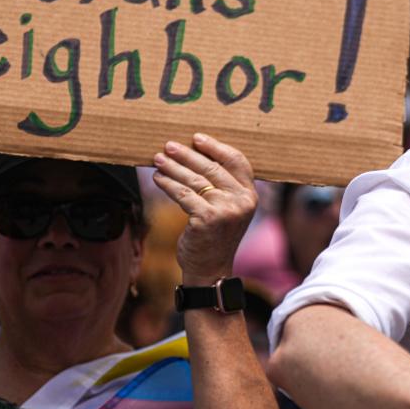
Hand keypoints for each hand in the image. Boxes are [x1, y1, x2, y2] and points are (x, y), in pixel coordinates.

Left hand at [152, 134, 257, 279]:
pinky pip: (183, 194)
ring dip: (173, 167)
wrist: (211, 270)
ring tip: (158, 160)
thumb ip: (223, 187)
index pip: (237, 161)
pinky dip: (168, 184)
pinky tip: (158, 178)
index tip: (197, 138)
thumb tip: (195, 156)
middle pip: (212, 168)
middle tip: (169, 146)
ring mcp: (225, 210)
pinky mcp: (207, 218)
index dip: (216, 147)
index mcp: (250, 195)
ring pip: (195, 180)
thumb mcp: (229, 210)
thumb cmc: (215, 237)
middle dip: (187, 154)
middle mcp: (242, 200)